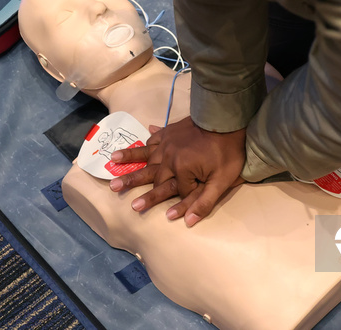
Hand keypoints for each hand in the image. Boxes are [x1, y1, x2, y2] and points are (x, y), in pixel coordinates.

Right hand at [109, 117, 245, 226]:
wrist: (228, 119)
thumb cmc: (228, 152)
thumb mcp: (222, 182)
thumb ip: (203, 203)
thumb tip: (187, 221)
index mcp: (181, 168)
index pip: (177, 190)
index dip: (183, 197)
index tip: (186, 202)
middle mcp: (168, 155)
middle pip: (151, 174)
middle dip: (132, 183)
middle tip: (114, 188)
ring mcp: (167, 142)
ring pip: (145, 154)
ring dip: (128, 159)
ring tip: (112, 161)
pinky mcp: (170, 132)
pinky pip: (153, 139)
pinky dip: (143, 143)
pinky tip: (139, 140)